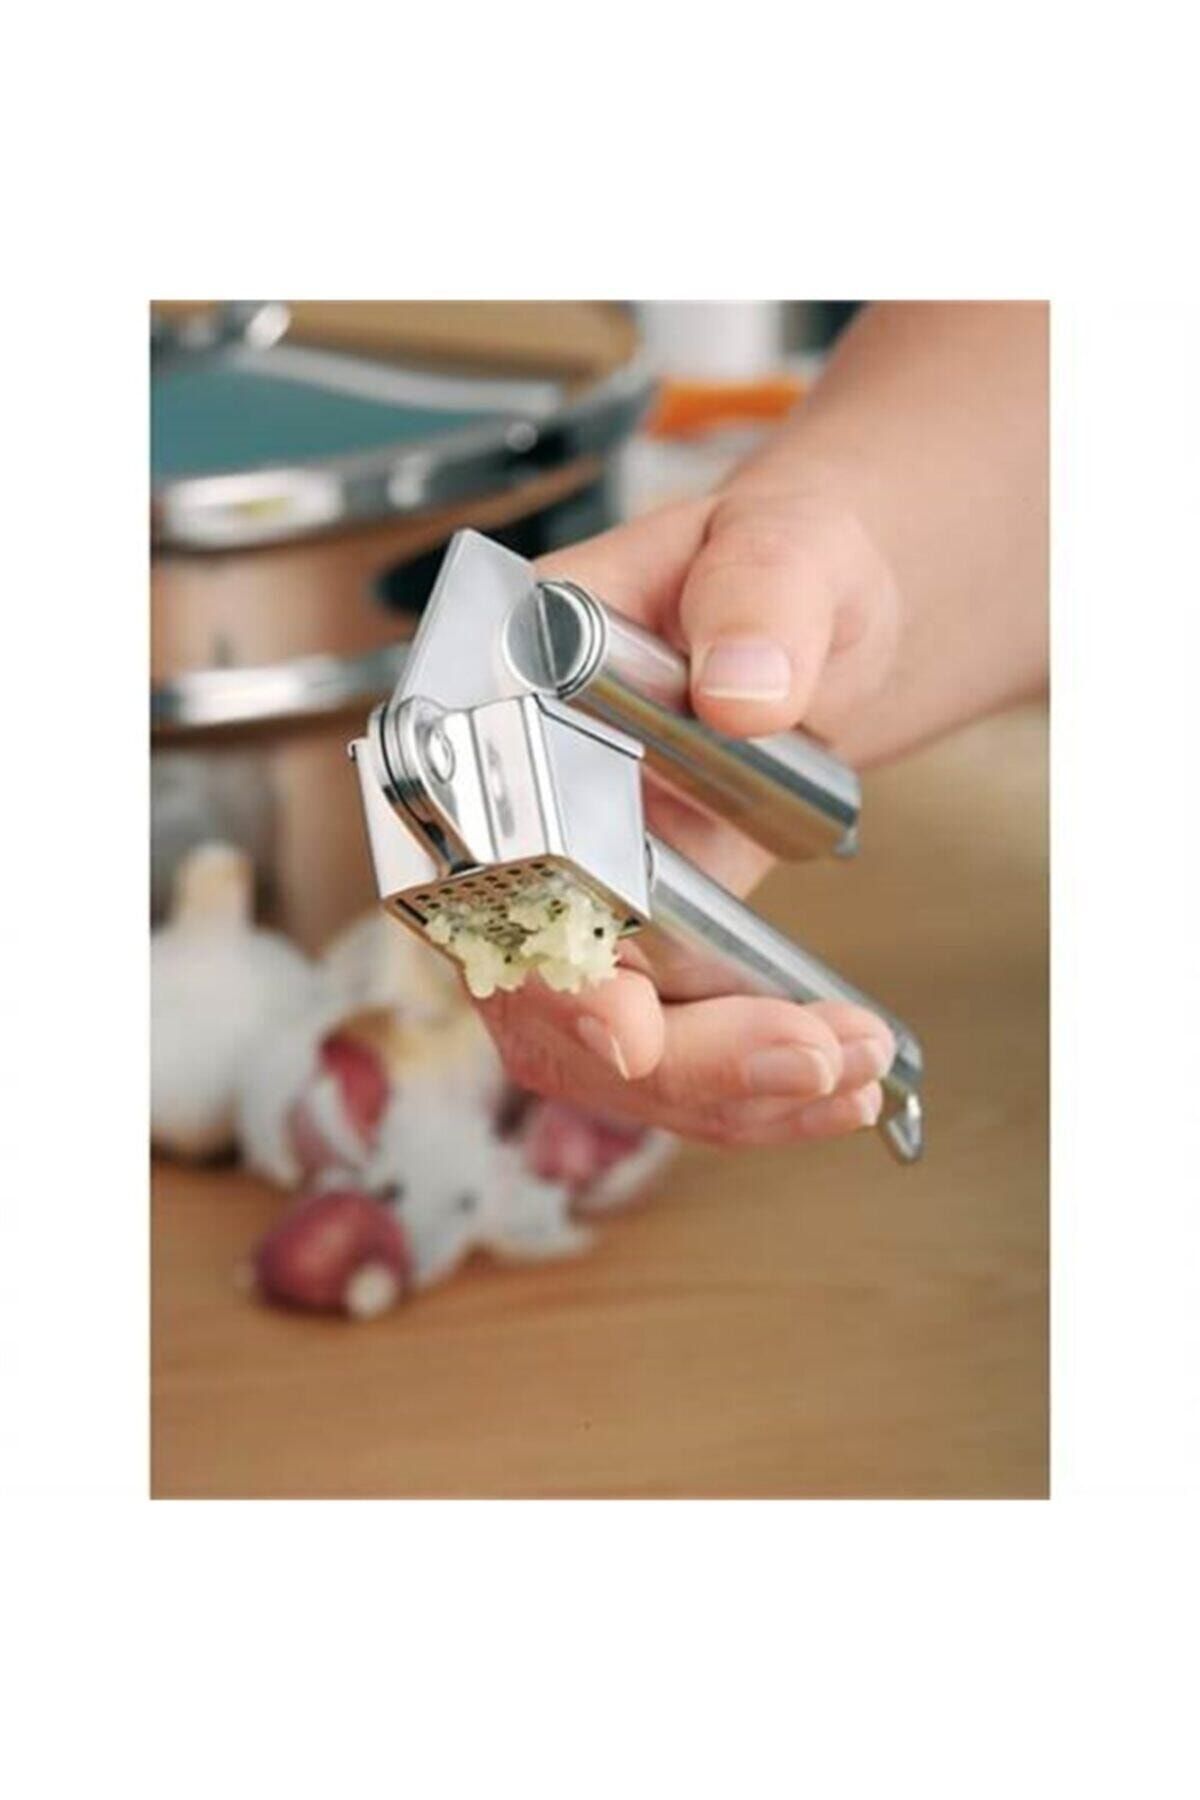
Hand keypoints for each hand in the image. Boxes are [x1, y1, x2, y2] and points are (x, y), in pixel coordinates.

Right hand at [477, 485, 902, 1146]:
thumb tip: (742, 688)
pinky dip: (746, 1090)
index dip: (540, 962)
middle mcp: (518, 818)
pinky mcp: (640, 945)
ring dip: (723, 1092)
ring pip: (599, 1054)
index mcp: (510, 706)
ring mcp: (575, 896)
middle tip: (807, 1058)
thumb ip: (759, 597)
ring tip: (849, 1075)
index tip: (627, 1028)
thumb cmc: (774, 567)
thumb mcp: (778, 548)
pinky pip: (664, 1054)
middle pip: (537, 996)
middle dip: (673, 1060)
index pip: (480, 860)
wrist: (813, 616)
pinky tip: (834, 1085)